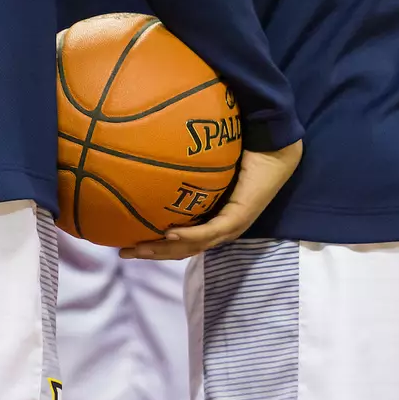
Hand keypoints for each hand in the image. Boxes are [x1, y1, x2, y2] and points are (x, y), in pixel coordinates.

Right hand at [122, 140, 302, 259]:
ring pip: (192, 246)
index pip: (180, 239)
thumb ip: (183, 160)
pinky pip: (209, 231)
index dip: (155, 245)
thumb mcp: (204, 161)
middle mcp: (220, 228)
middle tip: (123, 253)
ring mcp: (229, 226)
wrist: (274, 146)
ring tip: (137, 249)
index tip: (128, 243)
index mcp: (212, 218)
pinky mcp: (238, 218)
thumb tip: (153, 146)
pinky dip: (188, 235)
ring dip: (163, 250)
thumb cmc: (242, 148)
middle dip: (151, 253)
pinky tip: (168, 233)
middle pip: (181, 249)